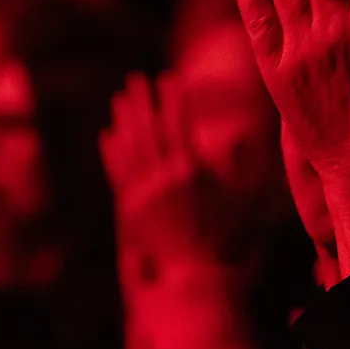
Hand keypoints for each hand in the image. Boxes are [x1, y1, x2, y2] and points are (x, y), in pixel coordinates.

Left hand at [101, 72, 227, 274]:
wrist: (195, 269)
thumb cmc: (222, 232)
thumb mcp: (238, 196)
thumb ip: (239, 164)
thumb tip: (241, 135)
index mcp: (191, 172)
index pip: (178, 125)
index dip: (173, 100)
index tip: (170, 79)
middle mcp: (164, 179)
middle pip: (149, 130)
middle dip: (143, 102)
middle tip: (136, 80)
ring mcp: (144, 193)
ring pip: (129, 148)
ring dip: (124, 121)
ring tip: (120, 99)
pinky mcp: (131, 207)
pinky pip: (117, 172)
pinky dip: (112, 151)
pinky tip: (108, 134)